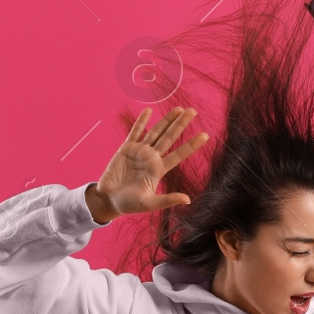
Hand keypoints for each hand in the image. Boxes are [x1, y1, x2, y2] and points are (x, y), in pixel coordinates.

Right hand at [90, 107, 209, 221]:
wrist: (108, 199)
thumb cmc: (129, 204)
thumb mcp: (149, 204)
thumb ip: (167, 200)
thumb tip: (188, 200)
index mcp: (159, 169)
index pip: (179, 154)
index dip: (192, 145)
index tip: (205, 135)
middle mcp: (152, 158)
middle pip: (170, 137)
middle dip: (181, 124)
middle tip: (193, 111)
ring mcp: (139, 152)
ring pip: (156, 132)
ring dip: (166, 120)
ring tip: (179, 109)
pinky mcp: (126, 149)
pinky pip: (135, 132)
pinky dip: (141, 121)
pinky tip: (149, 111)